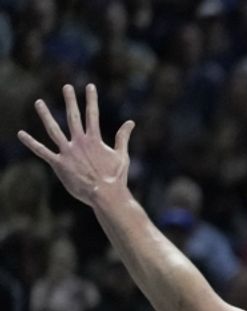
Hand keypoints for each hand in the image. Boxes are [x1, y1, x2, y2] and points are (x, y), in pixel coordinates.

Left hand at [17, 83, 134, 207]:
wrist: (106, 195)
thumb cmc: (116, 177)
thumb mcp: (122, 155)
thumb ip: (123, 137)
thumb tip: (130, 122)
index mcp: (94, 140)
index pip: (93, 114)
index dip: (91, 99)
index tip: (90, 86)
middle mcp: (79, 142)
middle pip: (73, 117)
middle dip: (70, 100)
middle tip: (66, 87)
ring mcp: (68, 152)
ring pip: (53, 130)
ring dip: (46, 115)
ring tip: (39, 102)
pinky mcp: (59, 164)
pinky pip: (42, 151)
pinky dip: (31, 143)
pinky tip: (21, 134)